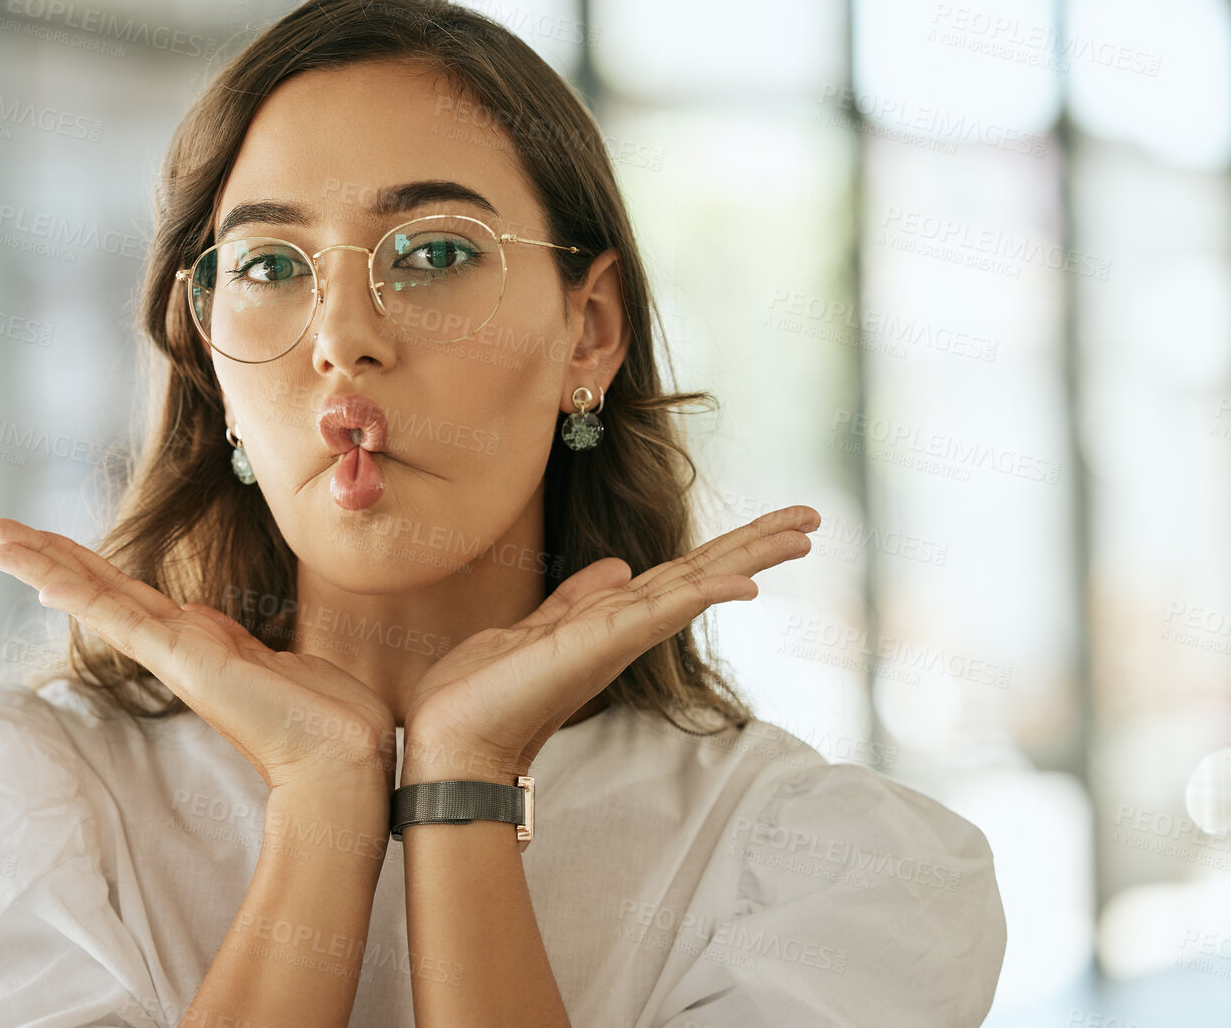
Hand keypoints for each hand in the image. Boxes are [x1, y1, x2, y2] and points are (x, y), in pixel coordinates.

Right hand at [0, 518, 398, 791]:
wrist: (345, 761)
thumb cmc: (330, 719)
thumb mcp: (283, 663)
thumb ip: (249, 646)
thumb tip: (225, 629)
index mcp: (201, 643)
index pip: (130, 595)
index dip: (86, 568)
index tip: (46, 550)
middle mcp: (181, 646)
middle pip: (102, 588)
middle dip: (48, 557)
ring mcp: (178, 655)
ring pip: (99, 597)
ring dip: (45, 566)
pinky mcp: (185, 662)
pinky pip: (122, 620)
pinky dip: (81, 597)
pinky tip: (42, 580)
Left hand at [398, 505, 820, 783]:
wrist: (449, 741)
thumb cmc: (482, 694)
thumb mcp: (533, 629)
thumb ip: (576, 600)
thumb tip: (616, 568)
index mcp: (610, 621)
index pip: (681, 574)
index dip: (727, 549)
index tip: (774, 526)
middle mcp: (624, 629)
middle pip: (703, 576)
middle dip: (756, 546)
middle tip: (812, 520)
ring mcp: (617, 638)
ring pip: (696, 587)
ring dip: (748, 559)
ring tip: (802, 534)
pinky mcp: (600, 645)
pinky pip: (661, 613)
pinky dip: (704, 596)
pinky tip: (744, 583)